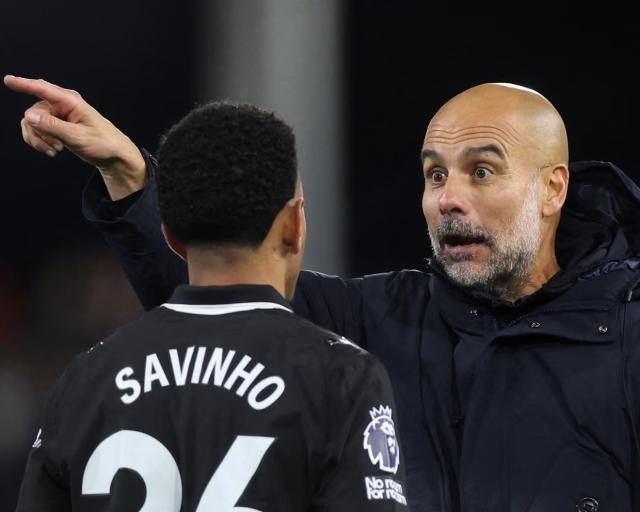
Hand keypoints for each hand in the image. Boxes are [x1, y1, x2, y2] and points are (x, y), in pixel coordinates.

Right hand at [4, 75, 146, 199]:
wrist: (112, 155)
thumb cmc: (102, 143)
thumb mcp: (78, 137)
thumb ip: (53, 127)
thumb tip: (29, 116)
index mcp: (71, 101)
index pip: (43, 89)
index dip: (24, 84)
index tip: (8, 80)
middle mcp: (62, 104)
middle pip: (34, 112)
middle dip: (39, 132)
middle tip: (55, 147)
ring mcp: (57, 114)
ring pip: (32, 122)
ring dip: (39, 139)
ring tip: (55, 150)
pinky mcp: (55, 124)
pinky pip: (36, 129)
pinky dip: (40, 141)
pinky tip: (53, 150)